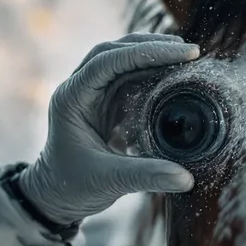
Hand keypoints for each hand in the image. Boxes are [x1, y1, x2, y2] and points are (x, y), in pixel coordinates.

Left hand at [18, 32, 198, 224]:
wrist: (56, 198)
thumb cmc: (72, 187)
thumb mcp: (109, 181)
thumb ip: (146, 176)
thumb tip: (187, 178)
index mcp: (72, 98)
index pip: (109, 61)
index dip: (147, 53)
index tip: (183, 53)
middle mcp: (80, 89)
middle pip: (116, 51)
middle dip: (152, 47)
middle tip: (189, 51)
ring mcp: (93, 95)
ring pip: (124, 62)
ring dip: (154, 56)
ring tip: (187, 58)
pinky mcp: (106, 105)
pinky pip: (130, 80)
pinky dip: (153, 75)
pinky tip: (174, 77)